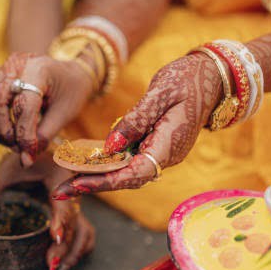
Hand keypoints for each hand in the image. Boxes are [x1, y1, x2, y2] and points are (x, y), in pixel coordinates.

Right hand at [0, 53, 93, 166]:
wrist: (70, 74)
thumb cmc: (71, 92)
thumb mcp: (64, 114)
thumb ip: (44, 135)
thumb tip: (26, 159)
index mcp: (39, 69)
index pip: (24, 105)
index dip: (24, 135)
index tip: (28, 157)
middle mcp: (17, 65)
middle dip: (4, 131)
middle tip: (18, 148)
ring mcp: (5, 69)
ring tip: (15, 144)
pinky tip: (9, 134)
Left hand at [0, 151, 94, 269]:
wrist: (42, 148)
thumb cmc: (24, 157)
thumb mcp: (8, 168)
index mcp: (60, 176)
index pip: (63, 202)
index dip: (61, 221)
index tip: (55, 237)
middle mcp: (73, 192)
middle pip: (74, 223)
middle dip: (63, 246)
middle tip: (48, 265)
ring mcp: (76, 204)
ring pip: (83, 232)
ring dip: (72, 253)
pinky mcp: (75, 212)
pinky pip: (85, 234)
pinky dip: (78, 250)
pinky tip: (64, 265)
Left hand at [53, 53, 222, 197]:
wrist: (211, 77)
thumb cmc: (189, 79)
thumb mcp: (161, 92)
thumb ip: (136, 119)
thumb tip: (110, 145)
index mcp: (170, 145)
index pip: (135, 173)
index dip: (106, 181)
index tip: (79, 184)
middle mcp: (165, 156)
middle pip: (126, 179)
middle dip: (93, 185)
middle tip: (59, 192)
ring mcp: (160, 153)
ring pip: (125, 173)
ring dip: (96, 179)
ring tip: (65, 184)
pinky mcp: (154, 147)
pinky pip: (128, 161)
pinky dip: (106, 165)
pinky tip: (84, 166)